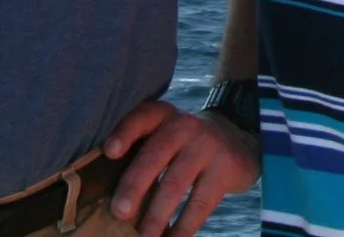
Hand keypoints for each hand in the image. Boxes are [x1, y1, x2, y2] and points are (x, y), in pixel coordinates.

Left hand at [103, 100, 259, 233]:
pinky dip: (184, 227)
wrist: (235, 138)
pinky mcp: (225, 169)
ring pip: (175, 184)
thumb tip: (108, 199)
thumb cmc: (181, 146)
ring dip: (156, 215)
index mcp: (162, 116)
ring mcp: (207, 146)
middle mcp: (184, 126)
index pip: (142, 117)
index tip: (109, 152)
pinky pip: (200, 203)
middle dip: (134, 186)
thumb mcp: (164, 136)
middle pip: (155, 156)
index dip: (125, 133)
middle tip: (118, 212)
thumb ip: (139, 154)